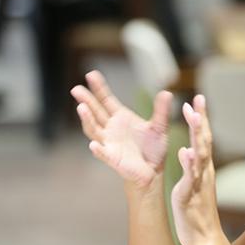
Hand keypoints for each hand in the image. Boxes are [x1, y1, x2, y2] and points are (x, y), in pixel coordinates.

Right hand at [71, 70, 172, 188]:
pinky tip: (93, 146)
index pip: (106, 100)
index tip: (91, 74)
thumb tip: (167, 92)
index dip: (98, 88)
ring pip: (94, 130)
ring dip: (87, 120)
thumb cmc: (153, 148)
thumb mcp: (159, 127)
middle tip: (76, 89)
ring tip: (81, 108)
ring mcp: (109, 143)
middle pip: (95, 112)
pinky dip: (98, 149)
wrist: (153, 170)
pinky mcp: (112, 158)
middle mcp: (110, 128)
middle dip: (86, 100)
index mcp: (120, 118)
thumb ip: (161, 111)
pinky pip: (103, 153)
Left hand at [171, 95, 223, 244]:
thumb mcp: (194, 185)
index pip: (203, 138)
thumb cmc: (197, 213)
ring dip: (197, 135)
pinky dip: (189, 164)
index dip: (201, 119)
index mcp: (203, 168)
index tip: (197, 100)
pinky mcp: (190, 194)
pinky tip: (185, 151)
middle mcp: (204, 171)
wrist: (205, 238)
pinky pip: (190, 177)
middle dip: (201, 119)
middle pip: (204, 140)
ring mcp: (199, 182)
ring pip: (200, 154)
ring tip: (194, 117)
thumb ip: (192, 167)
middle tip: (198, 99)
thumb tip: (187, 150)